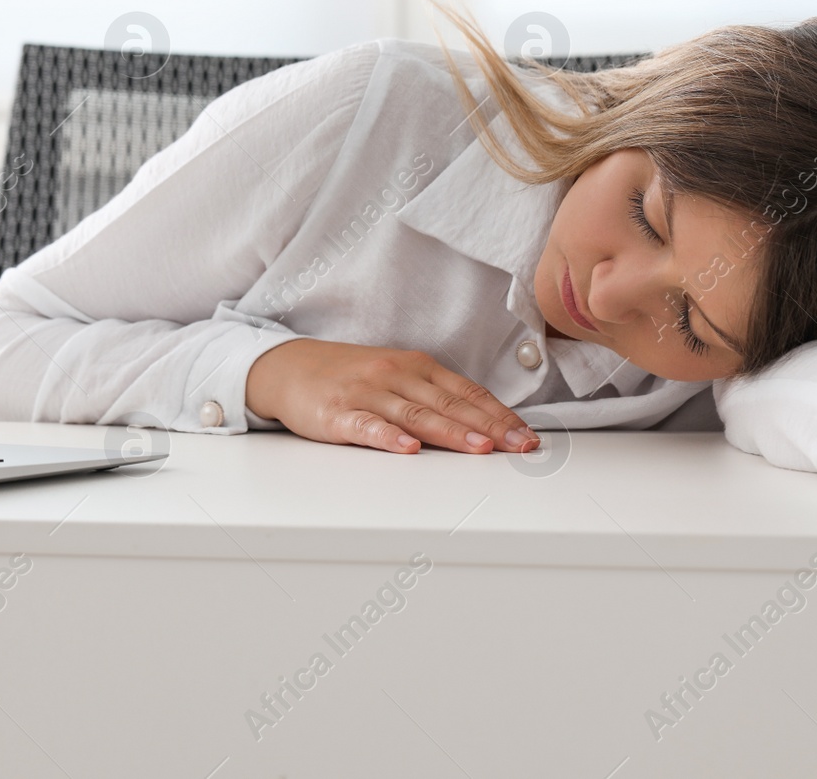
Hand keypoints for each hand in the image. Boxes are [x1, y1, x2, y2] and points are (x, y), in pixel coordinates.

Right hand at [245, 338, 539, 453]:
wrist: (289, 368)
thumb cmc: (349, 377)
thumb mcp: (396, 376)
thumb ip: (434, 396)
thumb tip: (482, 422)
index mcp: (416, 367)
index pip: (466, 392)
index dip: (499, 414)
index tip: (526, 435)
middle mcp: (396, 376)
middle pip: (449, 404)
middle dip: (489, 427)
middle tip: (519, 446)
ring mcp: (367, 394)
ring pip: (416, 414)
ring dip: (451, 432)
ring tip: (480, 449)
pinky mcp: (337, 413)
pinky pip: (367, 426)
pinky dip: (389, 437)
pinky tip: (408, 449)